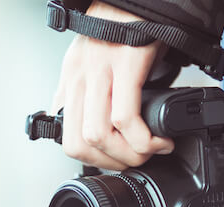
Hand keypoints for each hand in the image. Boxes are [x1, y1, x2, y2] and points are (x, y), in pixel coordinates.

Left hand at [51, 1, 174, 170]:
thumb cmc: (123, 27)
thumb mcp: (93, 61)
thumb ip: (85, 91)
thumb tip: (83, 119)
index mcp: (71, 79)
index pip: (65, 136)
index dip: (91, 157)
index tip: (115, 159)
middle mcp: (79, 76)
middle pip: (78, 142)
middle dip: (109, 162)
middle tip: (134, 160)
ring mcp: (100, 69)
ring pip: (98, 135)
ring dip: (128, 155)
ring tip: (150, 151)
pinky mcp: (126, 63)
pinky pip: (125, 117)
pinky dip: (143, 140)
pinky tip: (159, 140)